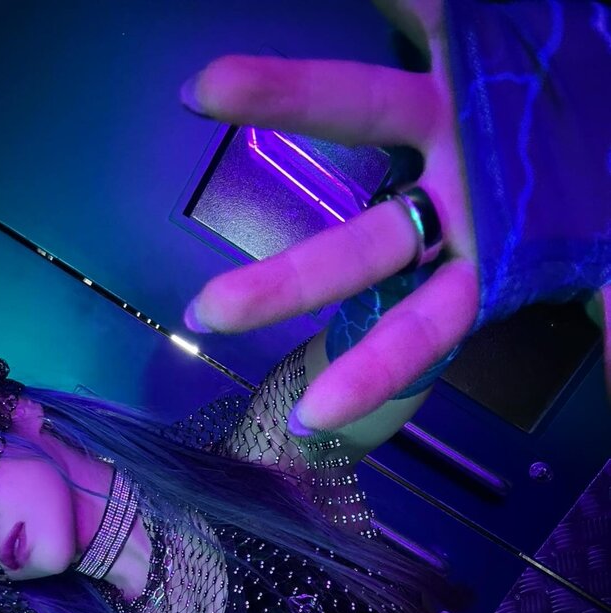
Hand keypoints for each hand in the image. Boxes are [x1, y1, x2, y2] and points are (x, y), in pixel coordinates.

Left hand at [180, 0, 610, 429]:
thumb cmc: (604, 200)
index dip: (372, 371)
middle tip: (206, 312)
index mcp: (482, 260)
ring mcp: (447, 121)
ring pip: (361, 107)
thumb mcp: (609, 257)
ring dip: (285, 97)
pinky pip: (419, 7)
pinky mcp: (465, 41)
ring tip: (199, 89)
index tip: (311, 416)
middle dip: (287, 282)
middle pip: (359, 247)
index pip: (420, 329)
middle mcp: (447, 199)